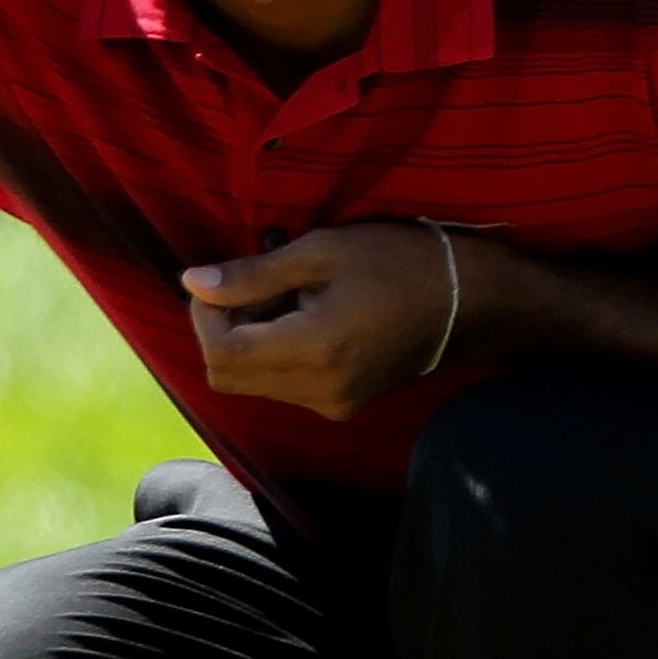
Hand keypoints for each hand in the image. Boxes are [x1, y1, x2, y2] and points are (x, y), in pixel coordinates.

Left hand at [182, 222, 465, 421]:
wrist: (464, 300)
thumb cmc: (395, 262)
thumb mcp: (320, 252)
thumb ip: (253, 274)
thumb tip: (193, 282)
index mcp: (314, 350)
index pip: (222, 353)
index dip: (205, 316)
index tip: (222, 281)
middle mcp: (319, 391)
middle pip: (228, 376)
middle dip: (221, 331)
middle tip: (250, 287)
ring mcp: (331, 405)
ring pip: (252, 384)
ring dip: (248, 342)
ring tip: (284, 299)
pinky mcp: (341, 406)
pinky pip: (282, 387)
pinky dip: (274, 355)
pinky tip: (302, 320)